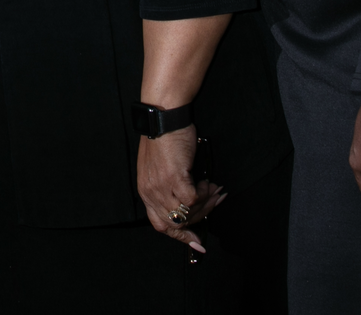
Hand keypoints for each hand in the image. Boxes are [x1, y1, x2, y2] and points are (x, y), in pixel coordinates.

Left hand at [136, 127, 224, 252]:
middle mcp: (151, 192)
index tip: (197, 243)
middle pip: (176, 223)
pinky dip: (205, 194)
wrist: (161, 117)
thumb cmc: (163, 139)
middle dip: (200, 217)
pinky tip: (207, 182)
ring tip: (214, 191)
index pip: (161, 225)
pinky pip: (193, 200)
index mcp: (145, 192)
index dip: (181, 237)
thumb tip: (189, 206)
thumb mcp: (159, 169)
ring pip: (187, 213)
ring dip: (206, 205)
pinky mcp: (174, 177)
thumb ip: (167, 188)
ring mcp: (161, 186)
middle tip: (214, 202)